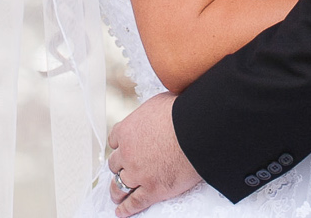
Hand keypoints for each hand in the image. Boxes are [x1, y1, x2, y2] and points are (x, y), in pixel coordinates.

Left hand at [106, 92, 202, 215]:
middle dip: (118, 167)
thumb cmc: (181, 113)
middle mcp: (127, 153)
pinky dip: (126, 208)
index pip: (115, 139)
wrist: (195, 131)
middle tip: (119, 171)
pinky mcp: (152, 189)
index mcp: (127, 130)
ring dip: (117, 190)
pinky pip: (134, 202)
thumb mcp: (158, 103)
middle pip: (115, 163)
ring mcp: (138, 173)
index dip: (119, 145)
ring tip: (116, 195)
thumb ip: (150, 112)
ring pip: (120, 185)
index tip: (121, 149)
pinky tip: (121, 212)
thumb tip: (155, 109)